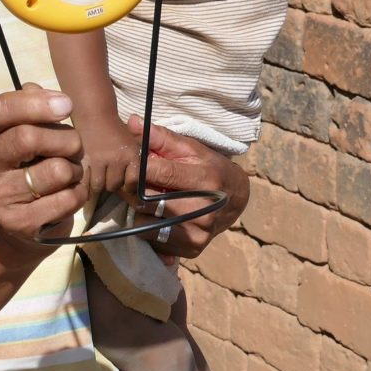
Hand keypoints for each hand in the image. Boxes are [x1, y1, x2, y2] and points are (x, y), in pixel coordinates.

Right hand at [0, 84, 88, 250]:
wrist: (18, 223)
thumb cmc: (26, 164)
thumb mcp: (23, 130)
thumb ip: (32, 107)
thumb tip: (46, 94)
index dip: (35, 103)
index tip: (66, 105)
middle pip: (27, 137)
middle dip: (65, 138)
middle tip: (75, 145)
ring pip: (55, 170)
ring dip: (75, 168)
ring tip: (70, 172)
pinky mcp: (17, 223)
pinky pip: (66, 198)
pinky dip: (78, 192)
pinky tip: (69, 192)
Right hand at [80, 117, 138, 194]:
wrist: (95, 115)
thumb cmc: (114, 130)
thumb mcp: (132, 143)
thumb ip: (135, 163)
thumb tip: (135, 187)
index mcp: (133, 154)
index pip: (133, 182)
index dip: (128, 186)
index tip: (123, 184)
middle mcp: (120, 158)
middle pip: (116, 185)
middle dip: (111, 183)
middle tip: (107, 176)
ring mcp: (103, 160)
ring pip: (101, 186)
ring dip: (99, 183)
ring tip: (97, 174)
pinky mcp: (88, 160)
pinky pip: (89, 181)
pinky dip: (88, 180)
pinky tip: (88, 174)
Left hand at [122, 116, 248, 258]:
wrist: (237, 199)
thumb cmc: (210, 167)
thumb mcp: (191, 148)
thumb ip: (161, 137)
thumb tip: (132, 121)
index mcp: (206, 180)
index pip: (159, 172)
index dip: (139, 167)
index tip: (132, 163)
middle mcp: (204, 211)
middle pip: (150, 201)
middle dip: (136, 190)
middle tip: (134, 183)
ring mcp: (199, 233)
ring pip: (146, 223)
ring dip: (140, 211)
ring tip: (146, 199)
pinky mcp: (192, 249)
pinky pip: (154, 241)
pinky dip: (149, 227)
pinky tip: (156, 216)